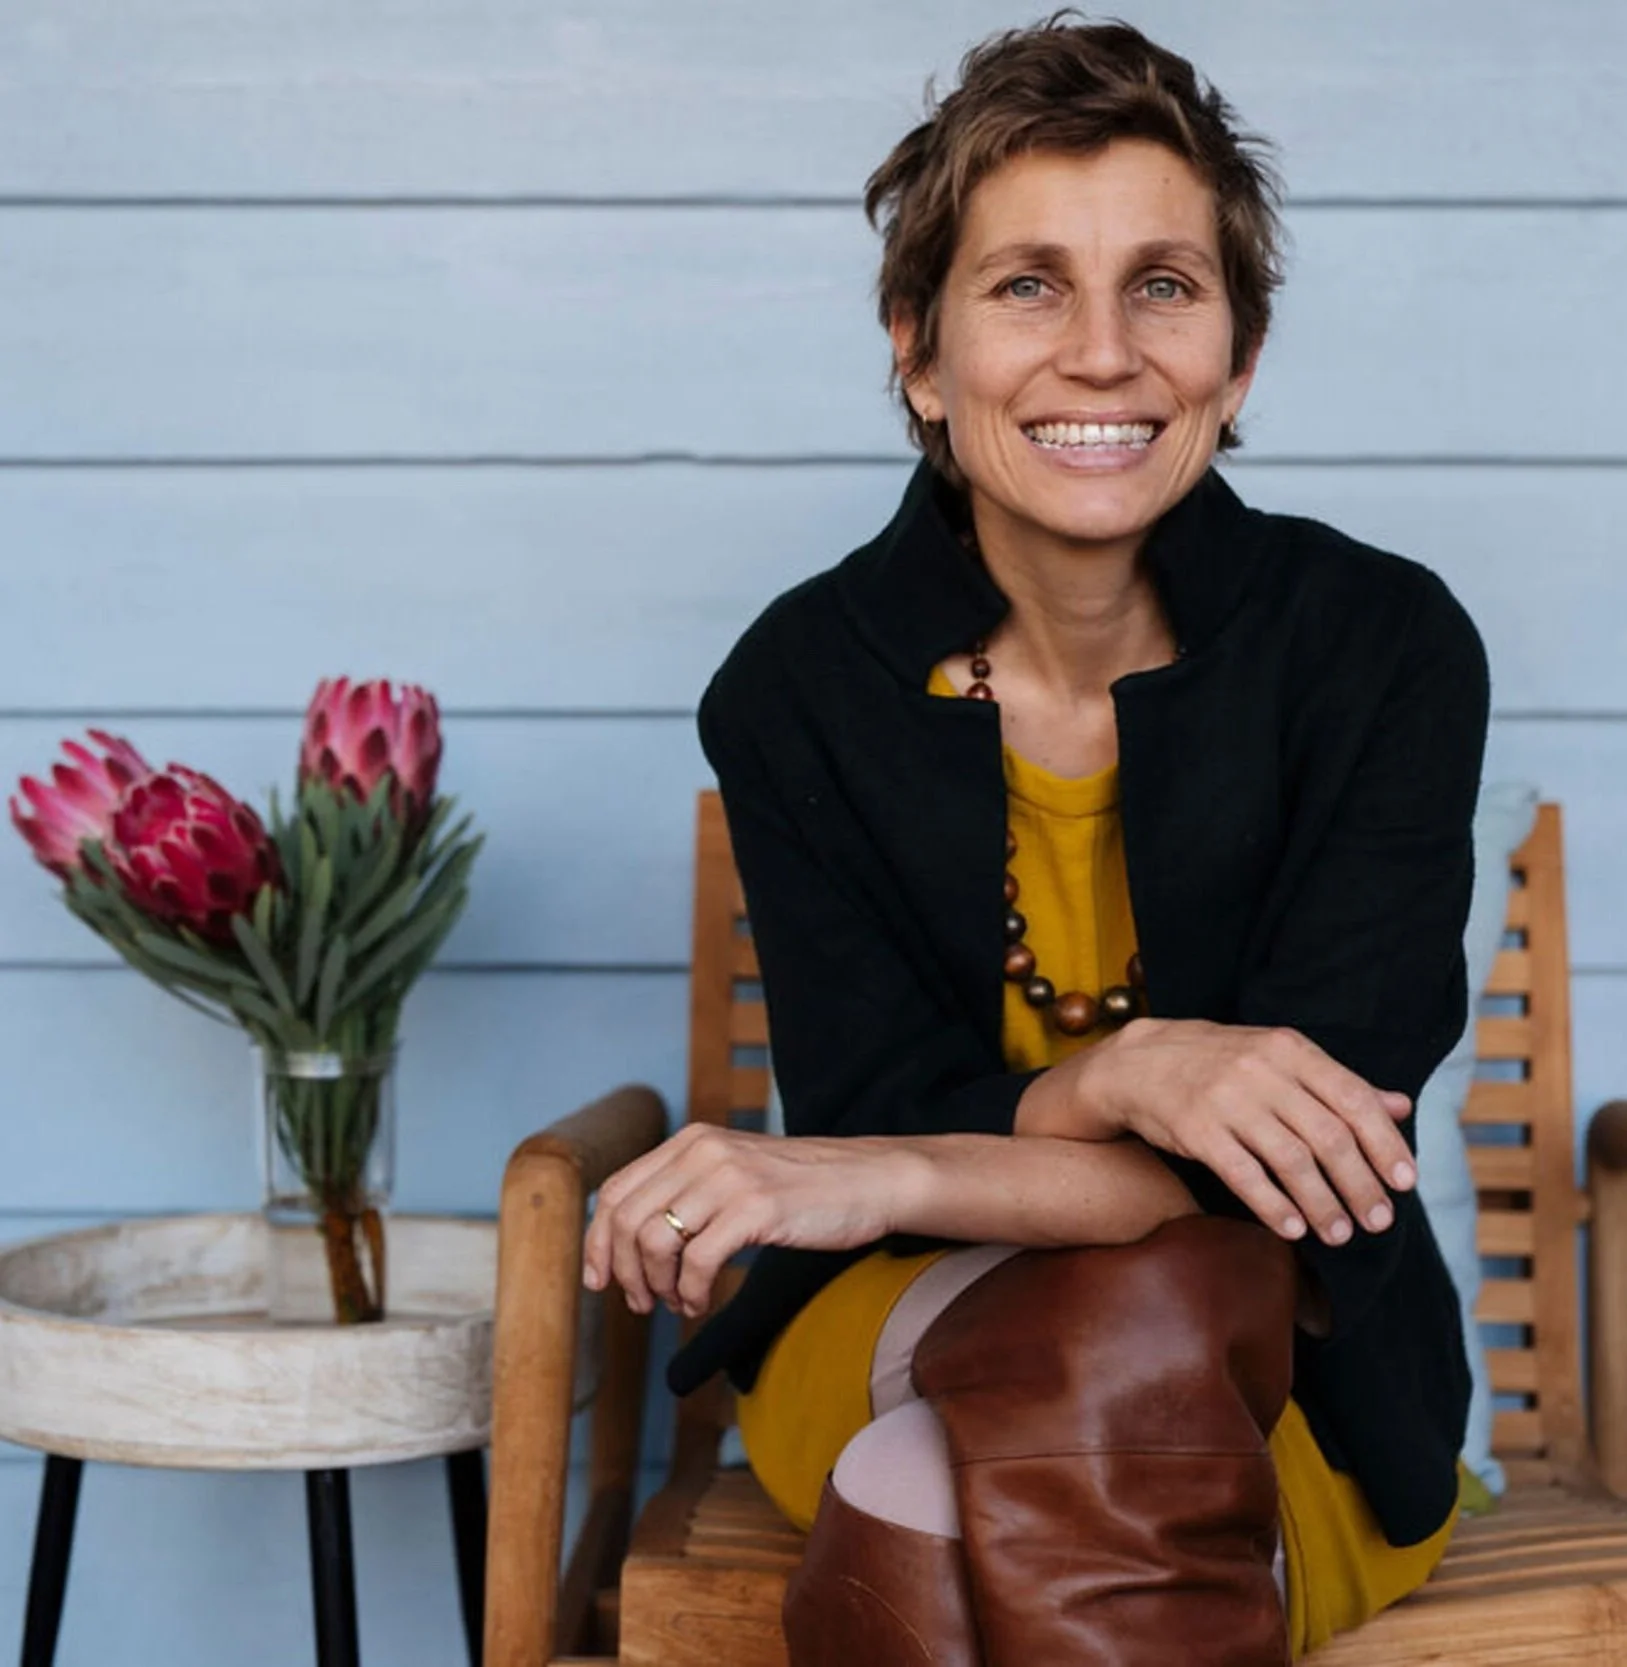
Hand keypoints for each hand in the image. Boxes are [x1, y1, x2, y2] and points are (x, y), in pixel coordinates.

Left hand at [582, 1123, 907, 1317]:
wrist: (869, 1180)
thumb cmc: (803, 1188)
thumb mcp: (734, 1174)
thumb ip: (687, 1192)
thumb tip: (631, 1244)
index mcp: (691, 1141)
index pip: (616, 1190)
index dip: (597, 1242)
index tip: (599, 1280)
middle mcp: (702, 1151)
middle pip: (626, 1220)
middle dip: (623, 1272)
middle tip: (642, 1303)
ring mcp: (728, 1178)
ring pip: (654, 1242)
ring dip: (658, 1286)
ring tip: (679, 1303)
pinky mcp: (755, 1207)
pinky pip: (695, 1263)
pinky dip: (689, 1294)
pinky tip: (701, 1303)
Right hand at [1029, 1019, 1414, 1247]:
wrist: (1139, 1061)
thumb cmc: (1221, 1063)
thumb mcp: (1280, 1058)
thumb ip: (1338, 1084)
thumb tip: (1402, 1107)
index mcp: (1290, 1050)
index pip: (1353, 1099)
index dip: (1384, 1145)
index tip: (1405, 1183)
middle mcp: (1261, 1070)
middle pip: (1328, 1136)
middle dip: (1360, 1185)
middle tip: (1378, 1221)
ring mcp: (1227, 1099)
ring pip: (1291, 1161)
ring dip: (1322, 1204)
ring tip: (1340, 1235)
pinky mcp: (1196, 1129)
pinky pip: (1244, 1175)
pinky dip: (1273, 1206)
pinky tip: (1292, 1229)